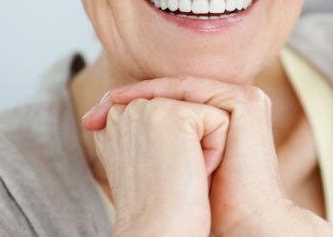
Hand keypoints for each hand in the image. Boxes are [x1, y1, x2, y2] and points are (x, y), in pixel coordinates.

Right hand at [84, 96, 228, 235]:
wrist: (158, 233)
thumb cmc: (157, 208)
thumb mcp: (147, 161)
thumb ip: (149, 132)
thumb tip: (177, 118)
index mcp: (114, 121)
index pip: (168, 114)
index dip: (177, 147)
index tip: (160, 178)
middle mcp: (126, 109)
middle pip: (187, 111)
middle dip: (191, 143)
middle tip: (170, 178)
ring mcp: (148, 108)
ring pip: (204, 114)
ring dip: (204, 147)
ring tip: (182, 175)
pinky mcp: (175, 114)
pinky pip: (219, 120)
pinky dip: (216, 151)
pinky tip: (194, 172)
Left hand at [87, 76, 332, 235]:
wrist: (242, 221)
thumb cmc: (210, 203)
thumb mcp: (176, 164)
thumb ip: (159, 140)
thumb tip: (111, 129)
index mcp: (224, 113)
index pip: (172, 99)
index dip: (133, 104)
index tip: (93, 119)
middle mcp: (236, 101)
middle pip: (174, 90)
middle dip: (131, 97)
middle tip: (94, 110)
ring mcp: (244, 98)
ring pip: (182, 87)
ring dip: (142, 92)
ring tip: (109, 103)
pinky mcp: (244, 101)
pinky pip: (195, 89)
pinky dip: (163, 94)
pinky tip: (134, 103)